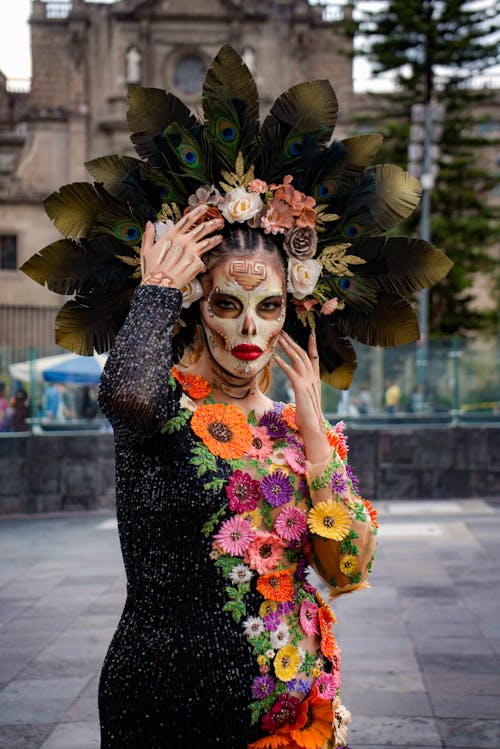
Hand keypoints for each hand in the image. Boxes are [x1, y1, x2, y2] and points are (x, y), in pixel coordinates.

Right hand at [140, 204, 223, 287]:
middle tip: (219, 221)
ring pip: (207, 242)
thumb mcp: (146, 250)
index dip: (197, 212)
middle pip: (202, 229)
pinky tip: (202, 267)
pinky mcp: (197, 263)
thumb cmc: (152, 268)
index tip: (204, 207)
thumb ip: (148, 235)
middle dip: (212, 224)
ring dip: (214, 239)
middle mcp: (184, 241)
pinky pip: (202, 262)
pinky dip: (202, 265)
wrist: (160, 285)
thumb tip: (149, 223)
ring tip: (220, 237)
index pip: (187, 219)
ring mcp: (192, 252)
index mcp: (172, 235)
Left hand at [273, 331, 330, 462]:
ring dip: (287, 348)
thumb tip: (300, 387)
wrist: (313, 426)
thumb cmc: (307, 415)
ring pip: (297, 359)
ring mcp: (307, 382)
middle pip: (303, 354)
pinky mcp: (300, 387)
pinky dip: (283, 363)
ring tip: (278, 339)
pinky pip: (291, 372)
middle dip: (293, 342)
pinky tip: (275, 357)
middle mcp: (313, 378)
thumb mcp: (306, 398)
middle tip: (284, 332)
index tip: (310, 333)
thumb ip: (304, 389)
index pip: (314, 357)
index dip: (312, 345)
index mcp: (315, 379)